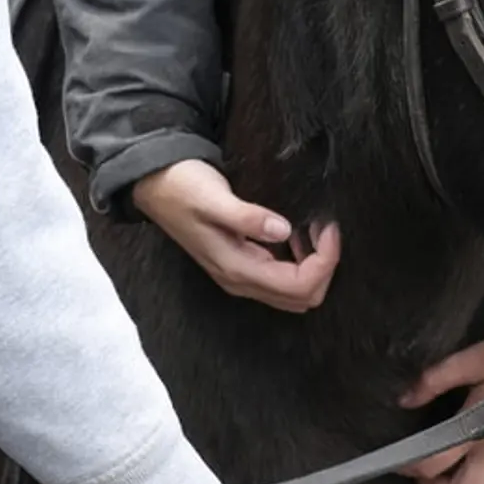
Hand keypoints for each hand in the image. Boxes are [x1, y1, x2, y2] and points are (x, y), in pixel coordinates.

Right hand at [132, 159, 339, 312]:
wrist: (154, 184)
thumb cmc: (184, 186)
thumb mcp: (215, 198)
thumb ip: (247, 218)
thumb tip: (284, 231)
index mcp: (237, 269)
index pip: (299, 286)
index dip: (325, 260)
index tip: (329, 226)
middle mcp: (240, 280)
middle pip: (301, 298)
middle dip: (324, 268)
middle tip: (325, 228)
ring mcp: (239, 275)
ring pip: (293, 293)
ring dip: (314, 267)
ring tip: (315, 229)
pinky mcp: (240, 264)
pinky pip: (281, 279)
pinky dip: (301, 263)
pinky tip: (298, 234)